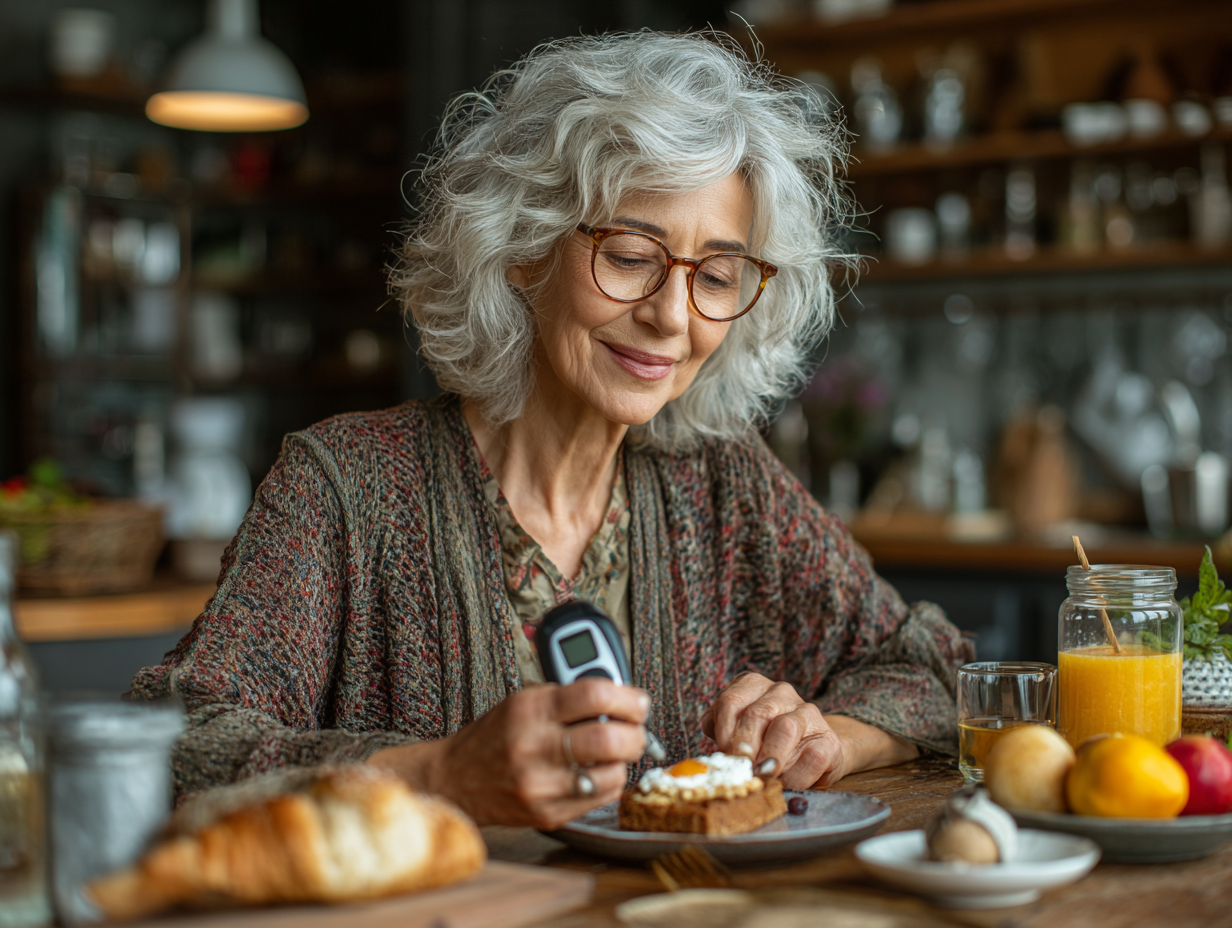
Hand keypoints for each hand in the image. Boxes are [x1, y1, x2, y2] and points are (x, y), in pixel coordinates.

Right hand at [369, 678, 648, 828]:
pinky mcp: (548, 813)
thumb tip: (618, 695)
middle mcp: (535, 746)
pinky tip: (598, 771)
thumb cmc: (494, 736)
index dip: (627, 697)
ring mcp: (541, 784)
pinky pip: (600, 798)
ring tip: (615, 752)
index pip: (594, 694)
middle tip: (636, 728)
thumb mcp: (523, 701)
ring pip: (611, 773)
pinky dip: (609, 782)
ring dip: (624, 760)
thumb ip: (567, 696)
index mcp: (530, 709)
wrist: (456, 780)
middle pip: (609, 738)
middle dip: (636, 732)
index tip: (639, 701)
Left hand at [701, 673, 846, 789]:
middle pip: (757, 714)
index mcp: (754, 685)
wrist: (813, 752)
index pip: (732, 700)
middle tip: (741, 768)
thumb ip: (723, 737)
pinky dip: (796, 775)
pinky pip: (812, 756)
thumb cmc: (766, 743)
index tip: (723, 754)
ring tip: (762, 776)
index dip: (724, 730)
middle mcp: (781, 692)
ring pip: (785, 728)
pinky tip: (786, 784)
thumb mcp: (739, 733)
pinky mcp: (828, 739)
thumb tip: (714, 760)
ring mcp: (807, 712)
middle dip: (745, 746)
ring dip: (770, 757)